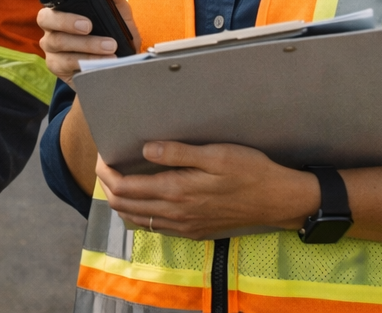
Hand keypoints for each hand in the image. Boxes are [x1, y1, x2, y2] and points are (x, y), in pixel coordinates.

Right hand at [35, 0, 140, 84]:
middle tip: (88, 25)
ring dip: (86, 44)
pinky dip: (88, 60)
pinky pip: (66, 61)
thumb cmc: (113, 38)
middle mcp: (52, 24)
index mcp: (63, 6)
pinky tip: (105, 60)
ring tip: (110, 46)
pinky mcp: (56, 65)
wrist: (118, 69)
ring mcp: (51, 45)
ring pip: (57, 41)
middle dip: (66, 20)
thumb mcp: (119, 16)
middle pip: (45, 17)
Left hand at [95, 141, 318, 239]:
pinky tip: (144, 197)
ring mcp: (183, 226)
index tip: (103, 155)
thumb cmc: (249, 171)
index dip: (106, 171)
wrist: (278, 200)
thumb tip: (145, 148)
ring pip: (136, 219)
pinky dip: (140, 212)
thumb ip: (177, 152)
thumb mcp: (215, 154)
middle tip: (107, 163)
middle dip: (108, 184)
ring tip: (121, 178)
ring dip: (122, 200)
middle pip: (123, 205)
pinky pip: (155, 226)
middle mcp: (175, 214)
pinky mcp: (193, 231)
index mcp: (176, 191)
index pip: (124, 187)